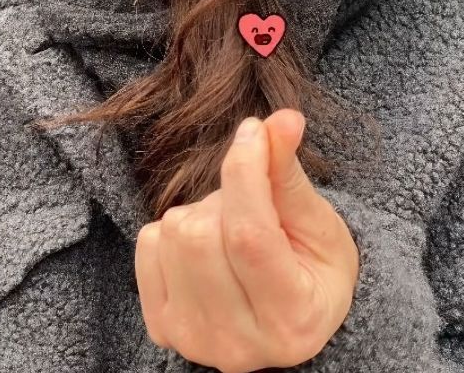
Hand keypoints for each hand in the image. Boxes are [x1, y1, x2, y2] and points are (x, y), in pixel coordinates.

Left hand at [134, 109, 359, 372]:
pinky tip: (205, 245)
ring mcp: (192, 338)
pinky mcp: (161, 326)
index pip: (248, 234)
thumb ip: (288, 171)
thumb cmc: (312, 266)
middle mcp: (238, 343)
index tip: (253, 130)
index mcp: (291, 318)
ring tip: (229, 227)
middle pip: (200, 234)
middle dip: (225, 196)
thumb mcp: (316, 221)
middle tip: (250, 204)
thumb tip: (281, 119)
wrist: (288, 318)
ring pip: (172, 234)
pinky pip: (147, 244)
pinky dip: (173, 230)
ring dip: (201, 212)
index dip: (245, 170)